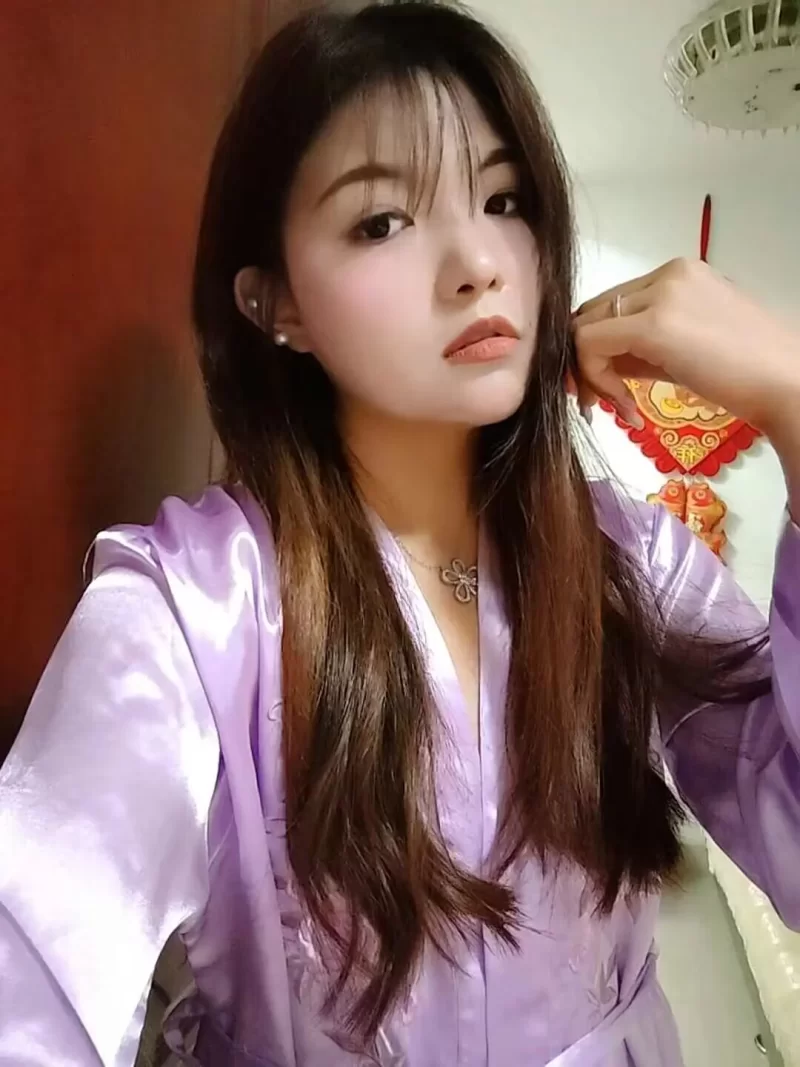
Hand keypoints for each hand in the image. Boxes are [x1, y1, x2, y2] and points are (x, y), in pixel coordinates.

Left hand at [571, 258, 799, 440]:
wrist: (786, 384)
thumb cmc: (748, 373)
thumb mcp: (685, 351)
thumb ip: (641, 348)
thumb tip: (598, 364)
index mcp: (679, 274)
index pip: (614, 305)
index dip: (599, 347)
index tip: (611, 388)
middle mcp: (667, 274)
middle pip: (595, 314)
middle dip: (588, 362)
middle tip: (606, 402)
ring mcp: (660, 294)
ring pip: (586, 329)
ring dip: (592, 375)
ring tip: (624, 408)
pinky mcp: (652, 324)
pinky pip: (590, 345)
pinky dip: (595, 379)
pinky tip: (628, 409)